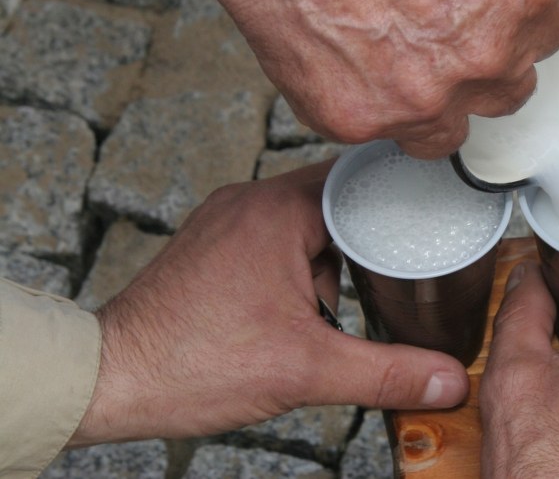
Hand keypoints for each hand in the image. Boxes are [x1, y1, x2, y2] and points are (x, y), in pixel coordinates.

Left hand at [68, 161, 468, 445]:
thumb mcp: (308, 370)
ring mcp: (226, 218)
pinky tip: (302, 303)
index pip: (359, 178)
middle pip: (333, 197)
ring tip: (345, 294)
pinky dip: (298, 259)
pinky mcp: (212, 242)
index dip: (400, 196)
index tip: (431, 213)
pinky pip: (272, 233)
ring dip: (330, 250)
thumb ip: (388, 373)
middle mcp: (248, 200)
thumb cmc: (194, 364)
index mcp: (276, 211)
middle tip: (399, 261)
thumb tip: (448, 380)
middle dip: (367, 232)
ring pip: (303, 217)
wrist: (110, 378)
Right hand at [180, 0, 558, 157]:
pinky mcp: (358, 118)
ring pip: (451, 126)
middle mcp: (480, 59)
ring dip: (439, 98)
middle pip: (508, 87)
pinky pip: (384, 132)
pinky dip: (375, 104)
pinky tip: (356, 57)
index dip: (518, 12)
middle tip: (439, 17)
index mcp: (524, 1)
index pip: (552, 34)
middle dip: (485, 57)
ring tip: (402, 48)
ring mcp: (418, 96)